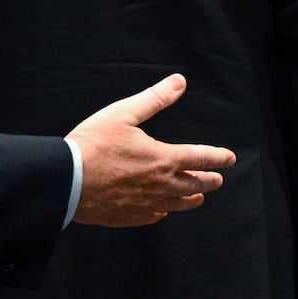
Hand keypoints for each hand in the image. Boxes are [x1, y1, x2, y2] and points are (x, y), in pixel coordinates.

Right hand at [67, 73, 235, 227]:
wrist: (67, 180)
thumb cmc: (93, 144)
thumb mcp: (124, 113)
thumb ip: (155, 99)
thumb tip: (179, 82)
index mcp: (162, 158)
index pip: (199, 157)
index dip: (218, 157)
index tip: (230, 159)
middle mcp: (159, 185)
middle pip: (193, 184)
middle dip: (208, 180)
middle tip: (217, 180)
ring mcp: (145, 204)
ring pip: (176, 204)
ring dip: (191, 199)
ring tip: (198, 198)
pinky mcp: (128, 216)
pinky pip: (153, 216)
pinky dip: (163, 212)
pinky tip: (162, 212)